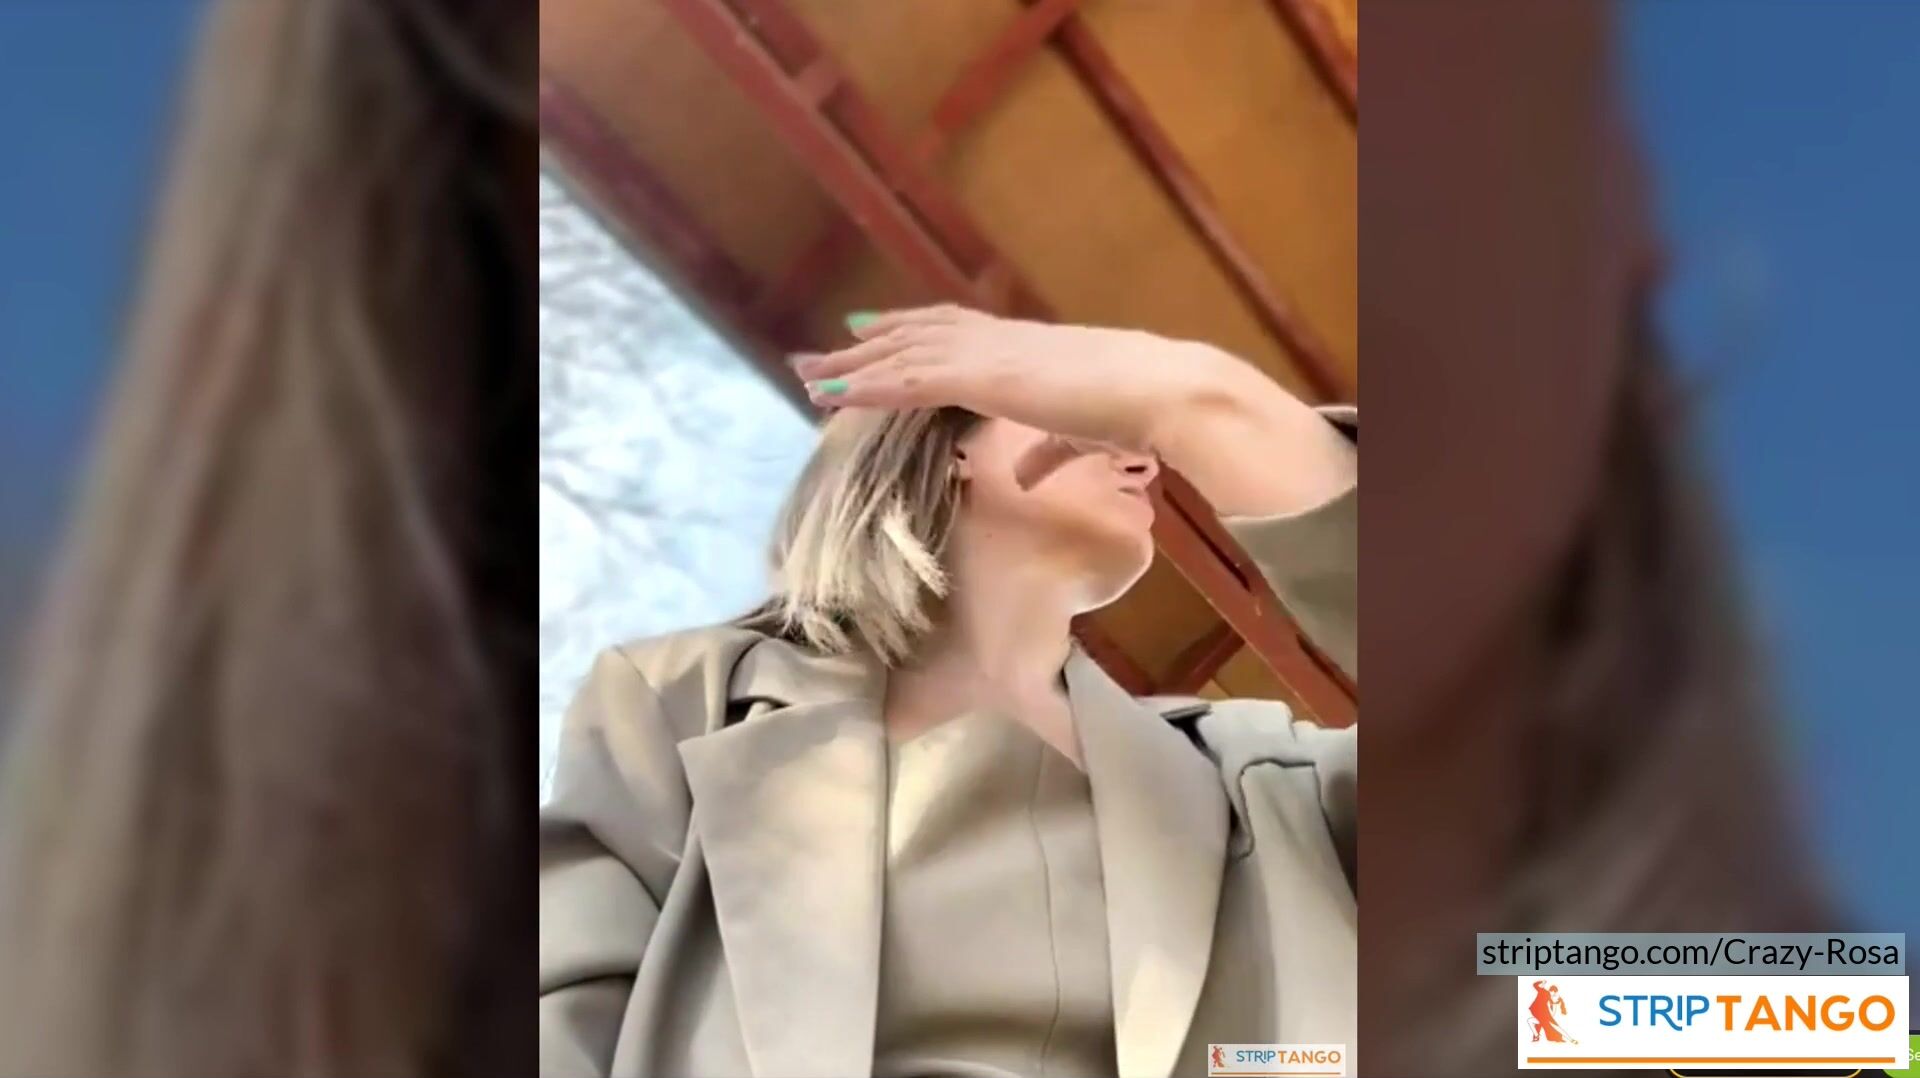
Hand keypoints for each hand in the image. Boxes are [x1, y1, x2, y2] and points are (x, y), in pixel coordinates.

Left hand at [791, 304, 1228, 453]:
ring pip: (901, 353)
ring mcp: (988, 353)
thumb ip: (1050, 449)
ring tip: (806, 376)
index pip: (949, 330)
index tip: (866, 332)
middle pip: (912, 336)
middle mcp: (997, 339)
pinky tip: (835, 392)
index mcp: (1021, 346)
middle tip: (814, 358)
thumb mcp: (1083, 432)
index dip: (904, 331)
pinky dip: (868, 384)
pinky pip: (910, 379)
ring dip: (851, 366)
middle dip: (862, 347)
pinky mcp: (983, 376)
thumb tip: (1029, 472)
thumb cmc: (1135, 408)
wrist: (1161, 390)